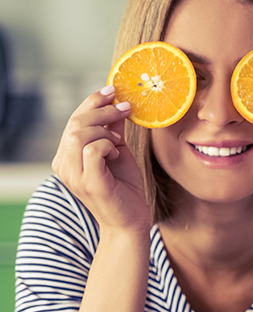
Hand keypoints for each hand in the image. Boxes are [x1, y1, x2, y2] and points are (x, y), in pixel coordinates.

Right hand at [51, 86, 150, 232]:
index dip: (92, 101)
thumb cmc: (124, 188)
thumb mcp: (118, 152)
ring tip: (119, 141)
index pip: (73, 121)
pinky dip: (107, 145)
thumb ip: (112, 131)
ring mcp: (74, 175)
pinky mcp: (90, 183)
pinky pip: (92, 151)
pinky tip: (117, 154)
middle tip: (126, 107)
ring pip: (79, 134)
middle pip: (75, 124)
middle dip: (102, 110)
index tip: (113, 90)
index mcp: (67, 156)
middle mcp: (64, 165)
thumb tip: (117, 105)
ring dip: (105, 130)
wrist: (130, 221)